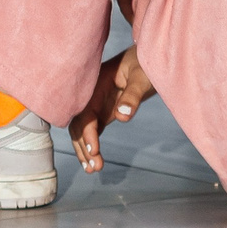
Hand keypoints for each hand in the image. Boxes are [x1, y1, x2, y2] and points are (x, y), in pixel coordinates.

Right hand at [68, 45, 153, 173]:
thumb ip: (132, 95)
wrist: (148, 57)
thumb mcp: (142, 77)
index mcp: (94, 85)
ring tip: (93, 170)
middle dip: (84, 147)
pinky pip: (92, 130)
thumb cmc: (145, 63)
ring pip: (82, 130)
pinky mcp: (102, 111)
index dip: (88, 133)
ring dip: (85, 150)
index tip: (95, 150)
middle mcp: (90, 96)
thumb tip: (123, 117)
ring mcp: (95, 104)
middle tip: (95, 167)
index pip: (85, 113)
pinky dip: (92, 146)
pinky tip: (95, 163)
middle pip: (78, 125)